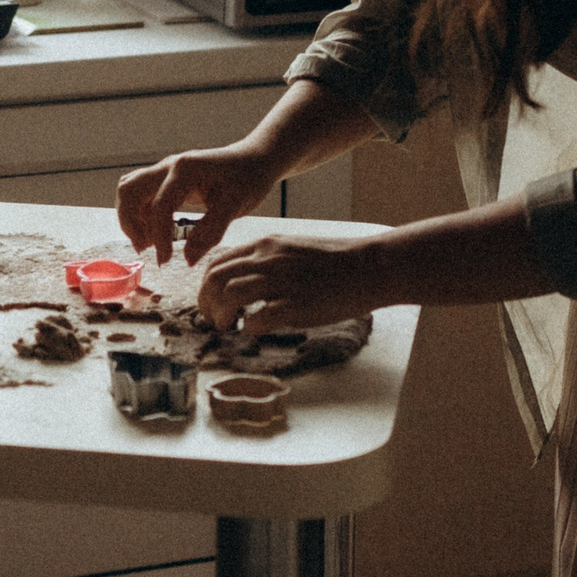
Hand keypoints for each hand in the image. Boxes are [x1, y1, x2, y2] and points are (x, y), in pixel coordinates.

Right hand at [116, 144, 281, 265]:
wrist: (255, 159)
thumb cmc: (247, 178)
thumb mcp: (235, 206)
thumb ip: (210, 232)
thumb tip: (188, 259)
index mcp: (184, 170)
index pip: (160, 205)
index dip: (159, 236)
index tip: (166, 260)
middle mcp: (168, 166)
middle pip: (129, 191)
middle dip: (130, 223)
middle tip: (145, 249)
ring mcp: (165, 171)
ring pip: (130, 192)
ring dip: (132, 218)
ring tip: (148, 244)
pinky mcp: (167, 180)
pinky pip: (141, 195)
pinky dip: (140, 215)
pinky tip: (155, 235)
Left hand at [198, 230, 403, 332]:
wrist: (370, 266)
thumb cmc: (336, 262)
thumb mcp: (293, 249)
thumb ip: (267, 261)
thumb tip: (244, 282)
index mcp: (266, 245)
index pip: (218, 261)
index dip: (206, 284)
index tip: (210, 299)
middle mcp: (268, 259)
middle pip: (216, 278)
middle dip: (206, 302)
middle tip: (211, 319)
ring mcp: (281, 281)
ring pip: (230, 295)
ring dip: (222, 315)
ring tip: (227, 327)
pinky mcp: (296, 304)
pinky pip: (257, 318)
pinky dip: (249, 328)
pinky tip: (254, 331)